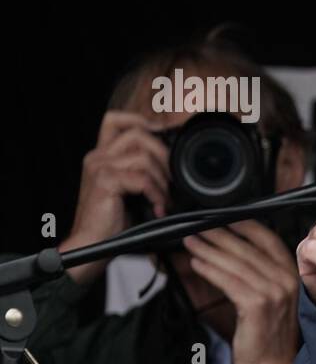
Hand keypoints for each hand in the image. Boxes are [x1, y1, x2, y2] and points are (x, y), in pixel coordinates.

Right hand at [61, 110, 171, 283]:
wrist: (94, 243)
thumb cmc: (113, 219)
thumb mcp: (130, 189)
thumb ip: (142, 170)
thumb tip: (172, 160)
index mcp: (102, 155)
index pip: (116, 120)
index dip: (141, 119)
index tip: (164, 134)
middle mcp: (97, 156)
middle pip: (138, 134)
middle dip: (164, 155)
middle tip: (173, 180)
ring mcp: (99, 167)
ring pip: (143, 156)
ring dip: (162, 179)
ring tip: (164, 199)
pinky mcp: (104, 181)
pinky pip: (141, 178)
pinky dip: (156, 193)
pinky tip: (158, 207)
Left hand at [182, 220, 300, 363]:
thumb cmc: (268, 337)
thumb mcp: (268, 300)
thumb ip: (254, 276)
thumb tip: (224, 254)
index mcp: (292, 275)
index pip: (267, 240)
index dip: (244, 226)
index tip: (222, 217)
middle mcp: (287, 280)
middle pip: (247, 248)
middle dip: (219, 235)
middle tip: (197, 227)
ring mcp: (274, 292)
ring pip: (235, 263)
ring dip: (209, 250)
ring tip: (191, 242)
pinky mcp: (258, 305)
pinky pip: (229, 281)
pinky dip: (210, 270)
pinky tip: (197, 264)